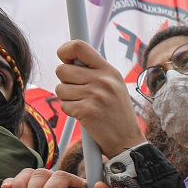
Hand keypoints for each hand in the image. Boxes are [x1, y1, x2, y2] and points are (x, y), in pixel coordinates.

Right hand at [1, 167, 110, 187]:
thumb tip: (99, 186)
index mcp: (69, 180)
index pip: (60, 176)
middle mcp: (53, 177)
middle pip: (41, 174)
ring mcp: (40, 180)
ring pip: (28, 174)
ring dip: (22, 187)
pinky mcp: (29, 185)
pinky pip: (17, 179)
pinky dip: (10, 183)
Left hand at [54, 40, 142, 156]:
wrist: (127, 140)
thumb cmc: (116, 113)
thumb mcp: (113, 85)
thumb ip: (93, 70)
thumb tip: (67, 58)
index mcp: (109, 70)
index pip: (79, 47)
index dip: (64, 50)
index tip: (64, 59)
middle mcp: (103, 80)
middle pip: (62, 69)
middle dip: (65, 82)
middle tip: (80, 92)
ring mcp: (95, 95)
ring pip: (60, 88)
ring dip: (68, 98)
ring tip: (85, 105)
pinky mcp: (87, 111)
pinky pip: (64, 105)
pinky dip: (71, 112)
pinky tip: (85, 116)